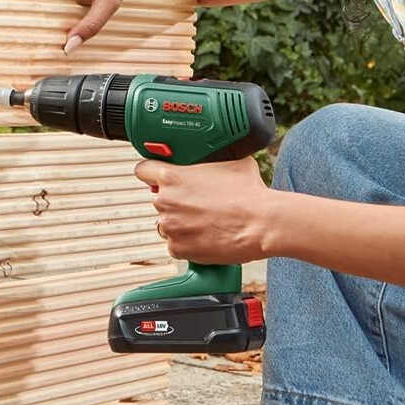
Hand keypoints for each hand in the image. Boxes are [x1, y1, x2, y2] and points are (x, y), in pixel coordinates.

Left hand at [134, 157, 272, 263]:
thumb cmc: (248, 194)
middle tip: (198, 202)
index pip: (143, 171)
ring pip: (168, 223)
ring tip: (206, 220)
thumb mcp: (230, 162)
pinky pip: (176, 244)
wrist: (261, 223)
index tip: (158, 177)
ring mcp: (171, 227)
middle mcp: (166, 202)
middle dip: (175, 201)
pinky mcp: (178, 249)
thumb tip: (215, 156)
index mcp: (172, 177)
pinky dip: (188, 242)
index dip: (152, 173)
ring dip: (181, 222)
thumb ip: (211, 160)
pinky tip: (207, 235)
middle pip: (159, 199)